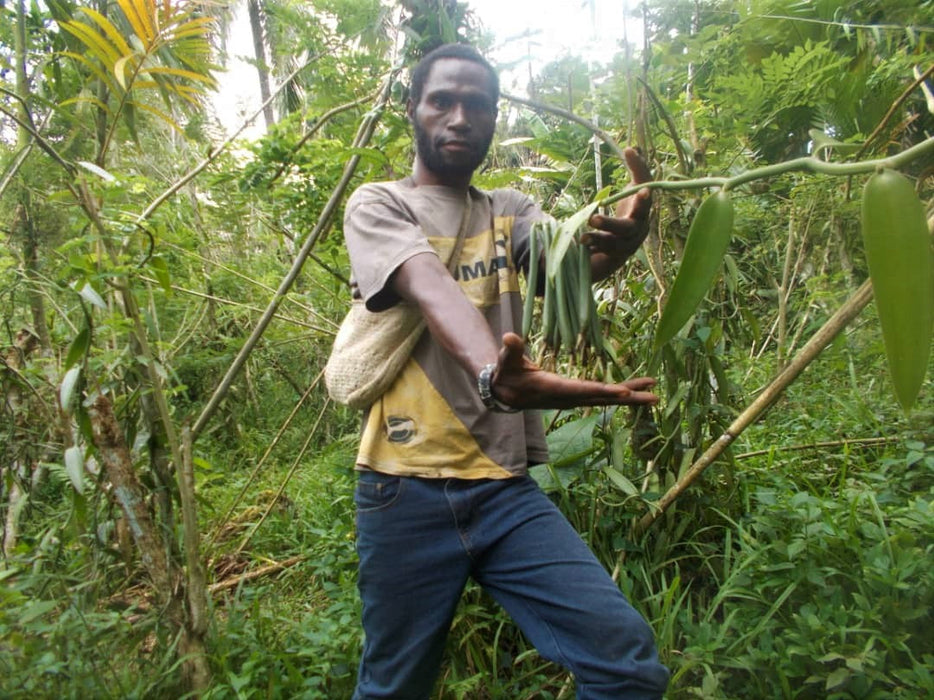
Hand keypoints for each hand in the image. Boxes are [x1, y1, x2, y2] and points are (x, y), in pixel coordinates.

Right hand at [491, 333, 657, 409]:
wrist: (504, 392)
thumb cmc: (506, 371)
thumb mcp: (507, 359)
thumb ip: (511, 349)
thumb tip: (509, 336)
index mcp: (553, 388)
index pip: (582, 390)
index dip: (603, 391)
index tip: (624, 392)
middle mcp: (567, 397)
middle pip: (602, 398)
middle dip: (628, 397)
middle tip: (654, 396)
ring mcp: (573, 398)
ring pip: (605, 399)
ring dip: (630, 396)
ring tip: (654, 393)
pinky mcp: (576, 396)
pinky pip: (601, 396)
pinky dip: (619, 394)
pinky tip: (635, 391)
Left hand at [581, 147, 653, 274]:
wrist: (631, 239)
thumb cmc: (633, 207)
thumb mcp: (635, 187)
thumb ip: (636, 169)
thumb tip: (629, 148)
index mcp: (643, 213)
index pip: (645, 206)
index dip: (643, 200)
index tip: (643, 191)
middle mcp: (636, 232)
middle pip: (625, 230)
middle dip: (610, 224)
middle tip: (593, 218)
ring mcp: (625, 246)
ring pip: (612, 245)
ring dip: (597, 240)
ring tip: (581, 238)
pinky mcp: (613, 256)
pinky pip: (603, 255)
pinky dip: (592, 251)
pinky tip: (579, 246)